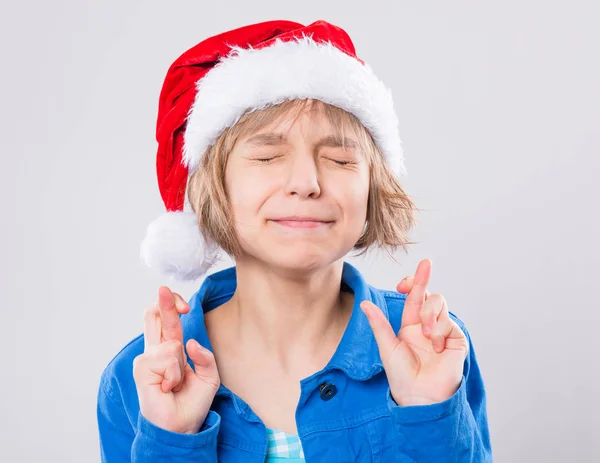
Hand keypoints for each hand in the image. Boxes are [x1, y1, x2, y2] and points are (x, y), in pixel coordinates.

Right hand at [133, 286, 219, 433]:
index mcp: (170, 349)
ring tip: (175, 384)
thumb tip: (190, 342)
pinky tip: (167, 388)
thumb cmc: (192, 403)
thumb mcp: (209, 376)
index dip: (173, 306)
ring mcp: (146, 360)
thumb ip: (204, 356)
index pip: (167, 321)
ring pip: (171, 344)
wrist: (182, 427)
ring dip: (181, 366)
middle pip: (153, 316)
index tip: (184, 305)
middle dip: (163, 302)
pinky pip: (167, 359)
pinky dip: (174, 375)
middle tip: (163, 290)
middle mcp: (155, 351)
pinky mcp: (141, 370)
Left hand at [360, 259, 468, 405]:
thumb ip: (379, 324)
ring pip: (439, 304)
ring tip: (426, 334)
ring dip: (431, 314)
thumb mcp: (387, 347)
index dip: (414, 281)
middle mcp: (428, 325)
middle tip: (422, 271)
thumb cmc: (401, 376)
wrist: (419, 397)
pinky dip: (440, 331)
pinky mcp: (456, 339)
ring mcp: (443, 331)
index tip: (412, 273)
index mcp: (411, 325)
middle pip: (429, 294)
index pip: (414, 297)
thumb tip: (364, 303)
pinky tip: (437, 347)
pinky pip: (449, 322)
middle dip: (423, 281)